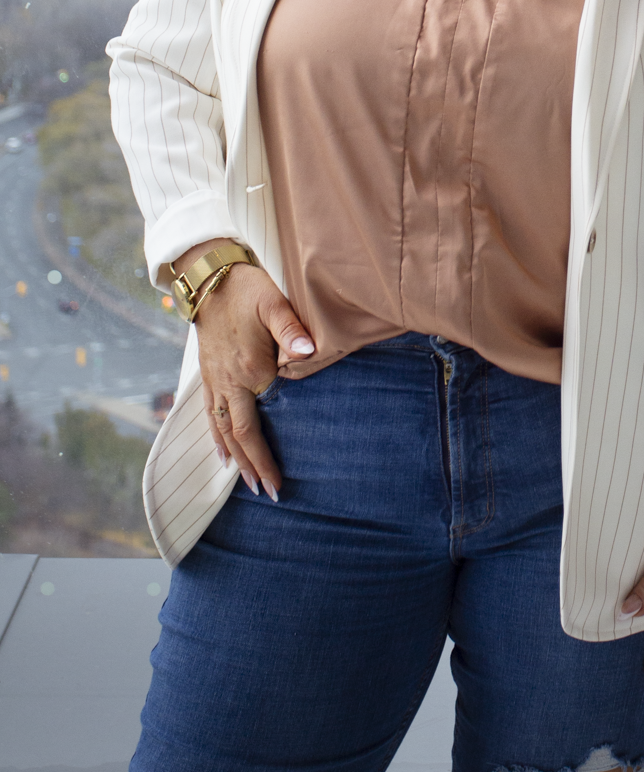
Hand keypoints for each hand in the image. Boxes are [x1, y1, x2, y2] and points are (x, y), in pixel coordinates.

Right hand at [172, 242, 314, 498]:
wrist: (208, 276)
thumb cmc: (246, 288)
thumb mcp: (274, 302)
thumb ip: (292, 329)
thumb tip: (309, 352)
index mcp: (249, 370)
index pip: (260, 425)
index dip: (268, 455)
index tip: (281, 482)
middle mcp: (229, 382)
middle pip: (240, 435)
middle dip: (253, 467)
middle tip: (269, 494)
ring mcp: (215, 381)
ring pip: (223, 429)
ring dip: (236, 458)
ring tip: (248, 484)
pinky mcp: (207, 375)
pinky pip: (210, 414)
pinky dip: (217, 437)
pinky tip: (222, 453)